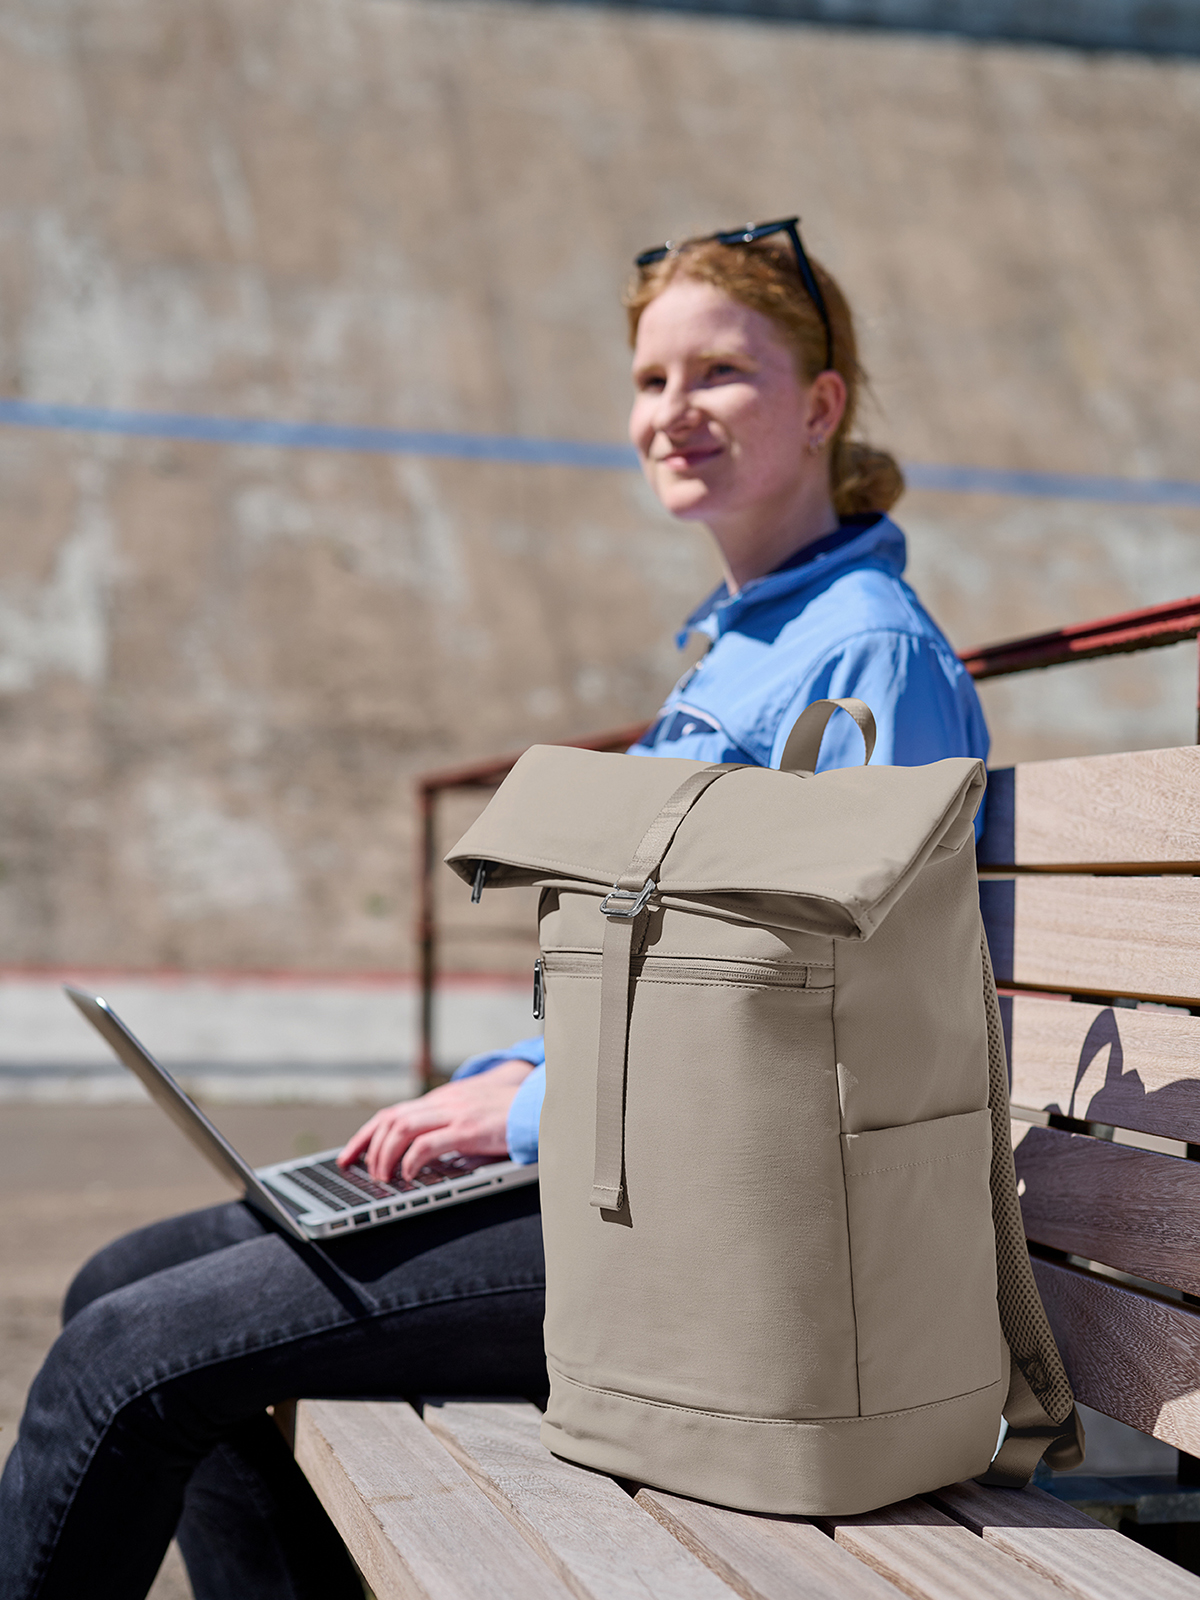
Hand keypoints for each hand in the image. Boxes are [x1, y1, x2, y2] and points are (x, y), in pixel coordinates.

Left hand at [337, 1060, 535, 1182]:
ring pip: (402, 1128)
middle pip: (390, 1119)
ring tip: (384, 1178)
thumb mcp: (470, 1117)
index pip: (391, 1113)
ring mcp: (454, 1114)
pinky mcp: (468, 1129)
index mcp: (440, 1100)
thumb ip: (446, 1128)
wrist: (539, 1104)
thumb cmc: (507, 1115)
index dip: (364, 1135)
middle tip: (364, 1173)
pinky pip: (429, 1144)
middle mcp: (442, 1103)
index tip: (348, 1156)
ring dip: (386, 1155)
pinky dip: (412, 1160)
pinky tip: (409, 1175)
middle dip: (368, 1147)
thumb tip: (419, 1157)